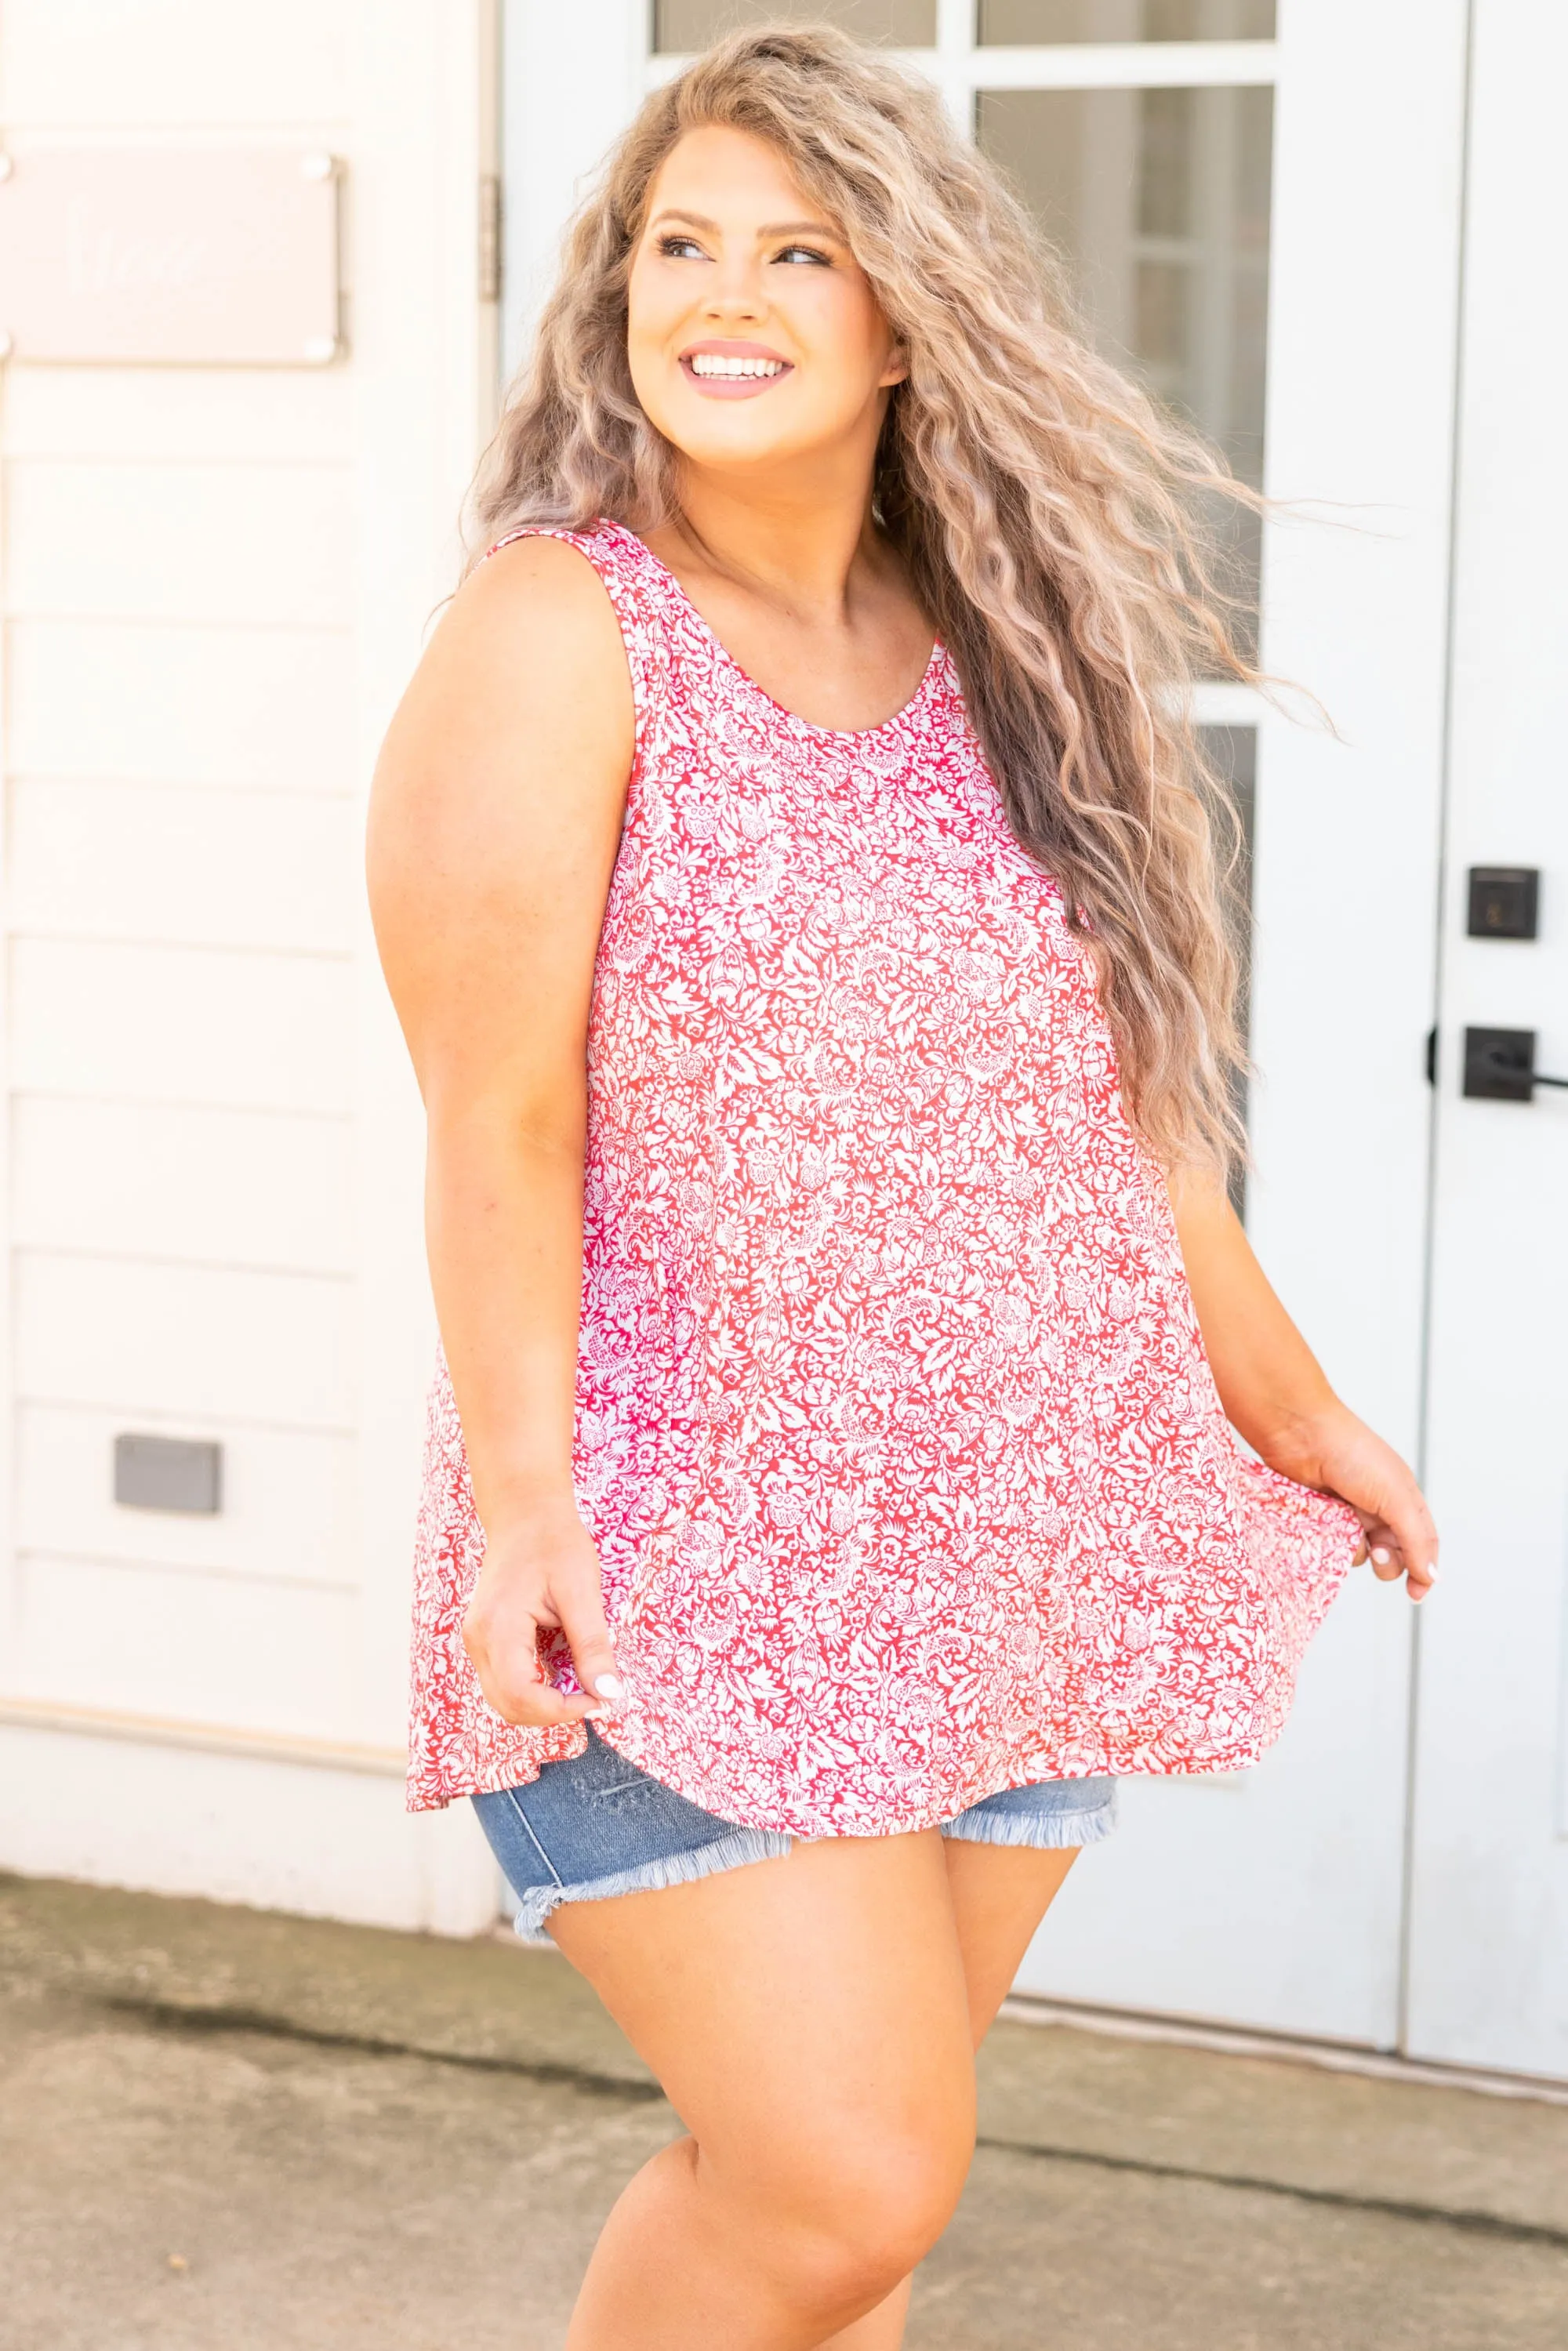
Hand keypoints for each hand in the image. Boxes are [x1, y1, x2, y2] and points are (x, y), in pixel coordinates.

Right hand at [461, 1493, 622, 1726]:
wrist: (525, 1513)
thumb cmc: (554, 1543)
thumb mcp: (582, 1591)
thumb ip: (592, 1646)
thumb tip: (609, 1694)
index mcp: (498, 1628)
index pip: (521, 1696)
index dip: (561, 1710)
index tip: (599, 1700)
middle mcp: (479, 1640)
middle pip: (508, 1706)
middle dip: (553, 1713)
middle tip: (594, 1696)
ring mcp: (477, 1641)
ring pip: (504, 1699)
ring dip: (543, 1704)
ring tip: (581, 1684)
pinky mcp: (485, 1639)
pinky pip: (505, 1681)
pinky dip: (534, 1688)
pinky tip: (562, 1671)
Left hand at [1260, 1402, 1437, 1603]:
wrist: (1301, 1435)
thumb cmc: (1353, 1454)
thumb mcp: (1396, 1496)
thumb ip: (1417, 1538)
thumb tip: (1432, 1576)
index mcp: (1404, 1499)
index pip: (1423, 1543)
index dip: (1424, 1569)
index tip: (1416, 1594)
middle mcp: (1378, 1509)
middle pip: (1392, 1556)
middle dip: (1386, 1562)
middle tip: (1376, 1551)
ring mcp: (1347, 1515)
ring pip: (1358, 1555)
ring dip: (1354, 1548)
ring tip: (1345, 1523)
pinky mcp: (1320, 1519)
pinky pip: (1330, 1547)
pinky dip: (1329, 1541)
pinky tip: (1323, 1521)